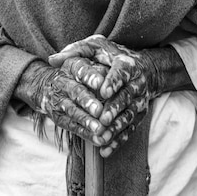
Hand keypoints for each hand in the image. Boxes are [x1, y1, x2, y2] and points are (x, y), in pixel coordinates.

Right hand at [14, 60, 112, 146]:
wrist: (46, 85)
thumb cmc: (76, 73)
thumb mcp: (84, 64)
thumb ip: (98, 68)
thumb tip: (110, 74)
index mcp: (71, 66)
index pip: (81, 69)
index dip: (90, 76)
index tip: (101, 82)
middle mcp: (63, 82)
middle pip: (75, 91)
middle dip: (87, 101)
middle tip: (99, 110)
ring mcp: (58, 101)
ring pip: (72, 111)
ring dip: (86, 121)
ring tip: (99, 129)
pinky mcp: (58, 118)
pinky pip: (72, 126)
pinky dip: (85, 133)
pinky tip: (97, 139)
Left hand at [49, 35, 158, 155]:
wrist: (144, 68)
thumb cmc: (112, 56)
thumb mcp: (96, 47)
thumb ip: (76, 51)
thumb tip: (52, 60)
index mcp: (126, 63)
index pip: (121, 72)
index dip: (113, 81)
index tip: (103, 91)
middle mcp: (136, 81)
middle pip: (127, 96)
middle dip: (115, 108)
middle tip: (102, 119)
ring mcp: (140, 99)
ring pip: (129, 114)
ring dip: (117, 127)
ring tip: (102, 136)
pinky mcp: (140, 113)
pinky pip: (131, 128)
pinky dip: (119, 139)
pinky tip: (105, 150)